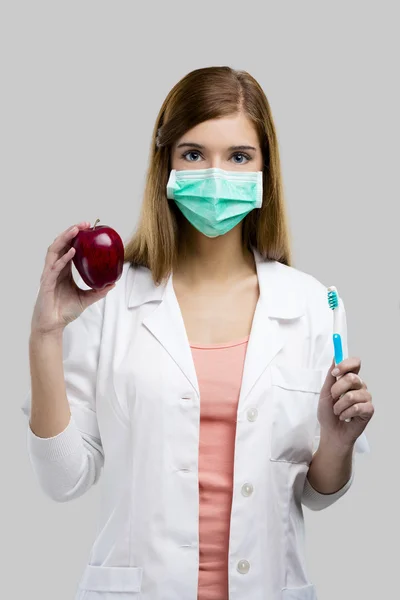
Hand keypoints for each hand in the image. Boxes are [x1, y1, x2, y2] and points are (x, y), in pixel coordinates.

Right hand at [31, 221, 115, 336]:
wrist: (53, 325)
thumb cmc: (64, 311)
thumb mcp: (86, 298)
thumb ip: (98, 290)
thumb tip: (113, 283)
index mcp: (63, 270)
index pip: (68, 248)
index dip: (76, 237)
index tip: (87, 228)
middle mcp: (55, 269)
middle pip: (61, 244)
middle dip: (71, 232)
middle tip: (84, 224)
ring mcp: (49, 274)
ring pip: (54, 251)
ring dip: (65, 239)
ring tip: (75, 230)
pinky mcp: (46, 282)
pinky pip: (54, 267)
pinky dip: (63, 258)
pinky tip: (72, 251)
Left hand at [317, 357, 373, 449]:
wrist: (331, 432)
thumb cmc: (328, 413)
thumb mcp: (325, 392)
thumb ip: (331, 376)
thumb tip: (335, 358)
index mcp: (350, 380)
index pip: (355, 363)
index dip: (346, 365)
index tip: (335, 372)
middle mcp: (360, 386)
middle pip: (352, 378)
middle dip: (337, 389)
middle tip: (333, 398)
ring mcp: (365, 398)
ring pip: (352, 395)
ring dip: (339, 406)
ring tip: (338, 411)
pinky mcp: (369, 410)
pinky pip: (357, 407)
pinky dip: (346, 413)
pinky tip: (345, 417)